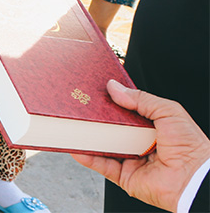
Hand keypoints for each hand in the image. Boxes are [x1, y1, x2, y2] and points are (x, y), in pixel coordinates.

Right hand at [73, 80, 209, 212]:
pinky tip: (76, 146)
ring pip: (104, 146)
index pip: (126, 111)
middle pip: (112, 128)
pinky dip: (88, 157)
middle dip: (97, 117)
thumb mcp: (169, 111)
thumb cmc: (190, 146)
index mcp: (152, 126)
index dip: (113, 101)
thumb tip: (114, 88)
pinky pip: (102, 165)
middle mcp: (141, 143)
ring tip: (74, 123)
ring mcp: (132, 160)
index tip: (97, 91)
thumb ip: (141, 99)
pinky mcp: (125, 177)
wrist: (194, 179)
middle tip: (81, 104)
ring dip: (89, 136)